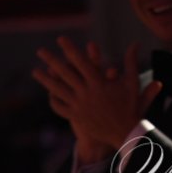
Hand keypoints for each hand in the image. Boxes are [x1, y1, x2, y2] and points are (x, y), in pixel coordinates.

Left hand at [33, 39, 161, 147]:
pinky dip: (53, 99)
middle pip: (65, 73)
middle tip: (40, 50)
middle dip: (52, 60)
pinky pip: (60, 106)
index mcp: (99, 83)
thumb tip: (136, 43)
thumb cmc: (131, 106)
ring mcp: (79, 105)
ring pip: (58, 90)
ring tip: (35, 71)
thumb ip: (131, 62)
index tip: (60, 39)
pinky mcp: (76, 116)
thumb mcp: (132, 83)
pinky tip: (48, 93)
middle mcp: (86, 93)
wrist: (126, 133)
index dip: (70, 49)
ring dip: (45, 79)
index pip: (81, 62)